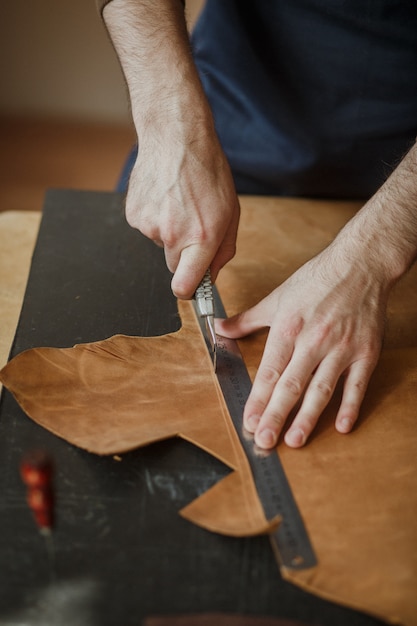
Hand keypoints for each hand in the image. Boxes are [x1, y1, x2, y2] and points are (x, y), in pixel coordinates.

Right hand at [125, 124, 239, 299]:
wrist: (176, 137)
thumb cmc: (208, 172)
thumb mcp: (230, 212)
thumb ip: (223, 250)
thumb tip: (211, 276)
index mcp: (201, 238)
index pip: (184, 287)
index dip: (188, 292)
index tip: (191, 288)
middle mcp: (173, 235)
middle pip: (174, 266)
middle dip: (184, 253)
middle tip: (193, 224)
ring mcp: (149, 225)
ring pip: (161, 243)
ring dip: (170, 230)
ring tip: (179, 201)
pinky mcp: (134, 214)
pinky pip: (147, 227)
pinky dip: (155, 216)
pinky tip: (164, 196)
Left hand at [216, 243, 387, 448]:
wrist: (360, 264)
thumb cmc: (316, 280)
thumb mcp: (277, 297)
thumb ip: (247, 319)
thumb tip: (218, 328)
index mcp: (288, 328)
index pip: (269, 371)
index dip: (258, 399)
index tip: (248, 421)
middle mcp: (313, 340)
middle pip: (291, 385)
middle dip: (276, 415)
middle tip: (265, 440)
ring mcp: (341, 348)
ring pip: (322, 389)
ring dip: (308, 417)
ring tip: (295, 440)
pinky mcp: (366, 352)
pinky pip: (357, 384)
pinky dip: (351, 406)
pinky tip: (341, 426)